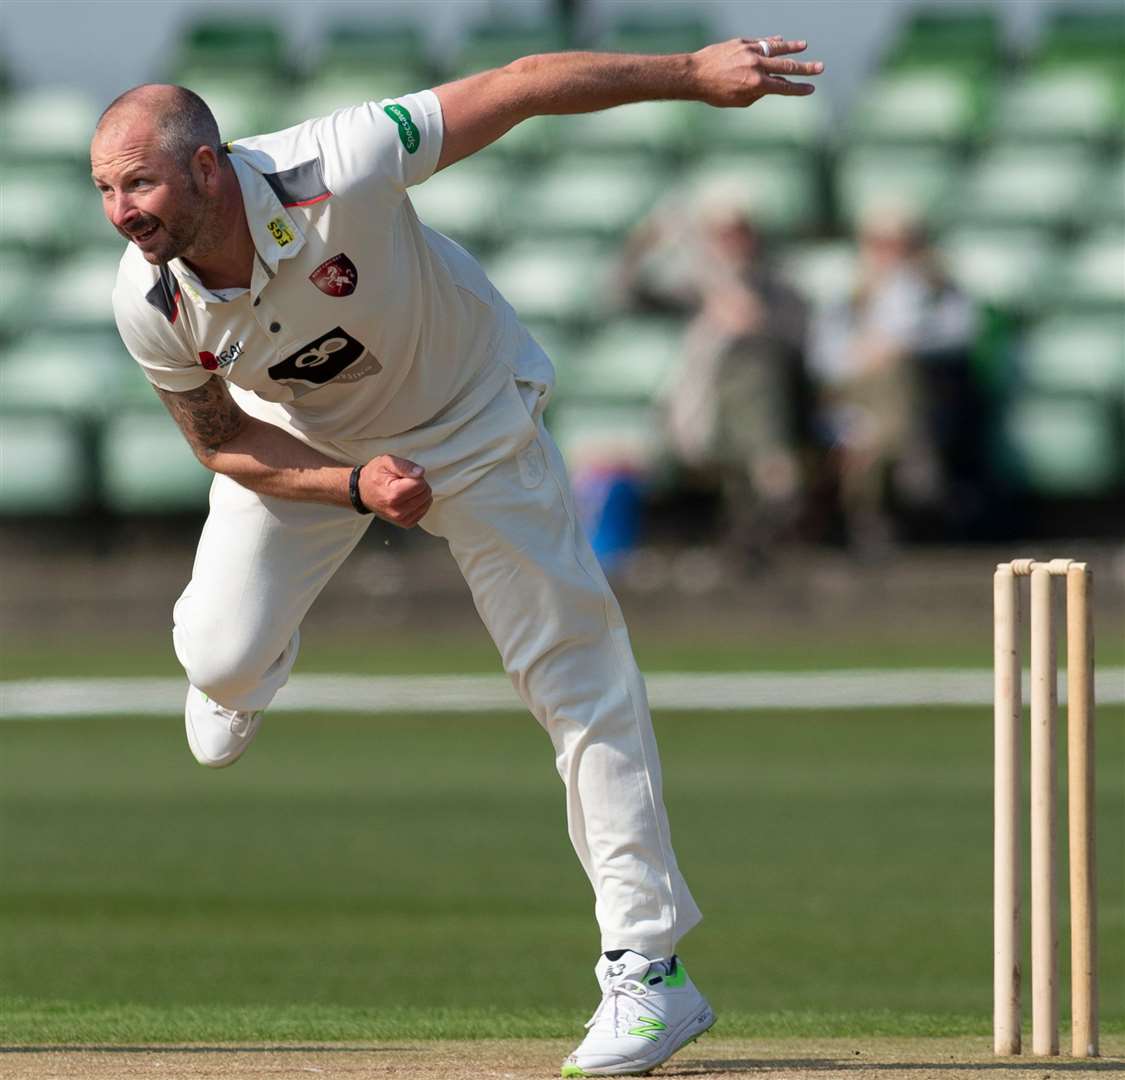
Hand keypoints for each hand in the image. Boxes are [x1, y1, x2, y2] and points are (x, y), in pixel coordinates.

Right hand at [357, 455, 431, 526]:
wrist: (363, 492)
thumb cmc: (374, 476)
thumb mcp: (386, 462)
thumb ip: (404, 465)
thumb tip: (420, 472)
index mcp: (393, 495)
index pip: (421, 484)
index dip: (415, 476)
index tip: (403, 476)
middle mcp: (397, 510)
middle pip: (425, 494)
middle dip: (418, 485)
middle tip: (403, 483)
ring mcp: (401, 519)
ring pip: (427, 502)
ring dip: (419, 494)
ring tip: (404, 491)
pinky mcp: (406, 523)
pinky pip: (423, 511)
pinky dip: (419, 503)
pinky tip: (407, 499)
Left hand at [691, 37, 823, 105]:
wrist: (695, 75)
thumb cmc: (715, 93)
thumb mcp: (738, 101)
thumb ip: (757, 93)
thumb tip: (770, 85)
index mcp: (756, 84)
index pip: (783, 87)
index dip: (798, 89)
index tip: (811, 88)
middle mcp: (756, 66)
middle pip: (786, 66)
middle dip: (805, 68)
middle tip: (820, 67)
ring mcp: (750, 52)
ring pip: (776, 48)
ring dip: (791, 47)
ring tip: (804, 46)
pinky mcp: (742, 43)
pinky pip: (761, 41)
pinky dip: (771, 42)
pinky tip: (780, 40)